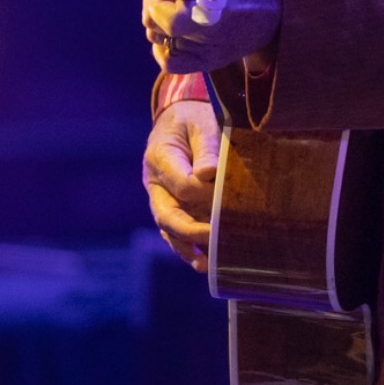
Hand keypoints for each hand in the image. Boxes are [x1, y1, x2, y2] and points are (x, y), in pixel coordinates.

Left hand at [143, 0, 281, 73]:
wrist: (285, 5)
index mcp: (215, 5)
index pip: (166, 17)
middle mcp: (210, 33)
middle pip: (154, 27)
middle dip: (157, 4)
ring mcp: (209, 52)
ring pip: (157, 42)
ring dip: (160, 22)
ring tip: (182, 9)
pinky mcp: (211, 62)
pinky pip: (170, 64)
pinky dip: (163, 48)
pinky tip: (176, 33)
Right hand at [144, 98, 219, 270]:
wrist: (179, 118)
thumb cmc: (192, 119)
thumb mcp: (200, 124)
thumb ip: (205, 148)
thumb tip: (209, 174)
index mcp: (159, 158)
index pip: (181, 185)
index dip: (204, 194)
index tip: (228, 197)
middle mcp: (155, 183)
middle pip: (167, 215)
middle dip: (192, 231)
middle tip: (218, 238)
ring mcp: (160, 198)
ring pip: (170, 230)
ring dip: (188, 248)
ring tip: (207, 266)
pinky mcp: (170, 207)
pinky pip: (175, 233)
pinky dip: (187, 249)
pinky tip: (204, 264)